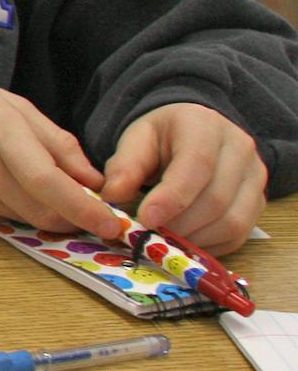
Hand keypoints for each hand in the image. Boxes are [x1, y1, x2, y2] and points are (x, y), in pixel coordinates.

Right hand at [0, 70, 122, 238]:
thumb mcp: (15, 106)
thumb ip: (58, 143)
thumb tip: (94, 181)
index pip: (48, 182)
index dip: (85, 208)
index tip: (112, 224)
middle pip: (39, 211)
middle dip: (72, 219)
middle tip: (89, 215)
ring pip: (20, 219)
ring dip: (42, 213)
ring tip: (39, 190)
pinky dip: (12, 210)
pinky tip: (1, 187)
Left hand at [101, 104, 267, 255]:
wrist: (194, 132)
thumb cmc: (163, 137)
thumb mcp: (137, 140)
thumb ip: (124, 166)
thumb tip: (113, 196)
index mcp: (204, 125)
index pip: (196, 165)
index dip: (171, 197)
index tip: (145, 219)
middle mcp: (239, 149)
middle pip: (216, 198)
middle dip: (178, 224)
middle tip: (148, 236)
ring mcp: (255, 177)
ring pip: (232, 221)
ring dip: (194, 238)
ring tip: (163, 239)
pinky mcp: (258, 201)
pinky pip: (239, 234)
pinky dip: (209, 245)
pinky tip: (183, 242)